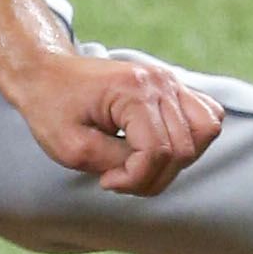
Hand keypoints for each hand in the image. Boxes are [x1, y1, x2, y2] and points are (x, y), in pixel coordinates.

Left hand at [0, 45, 224, 195]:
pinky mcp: (173, 87)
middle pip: (183, 148)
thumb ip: (115, 163)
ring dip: (175, 162)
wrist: (46, 73)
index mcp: (133, 91)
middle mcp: (160, 82)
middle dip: (152, 176)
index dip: (135, 178)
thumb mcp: (71, 147)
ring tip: (138, 164)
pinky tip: (156, 148)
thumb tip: (145, 171)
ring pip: (204, 133)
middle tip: (117, 176)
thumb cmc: (52, 107)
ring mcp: (170, 81)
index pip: (158, 151)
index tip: (105, 181)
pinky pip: (205, 117)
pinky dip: (190, 141)